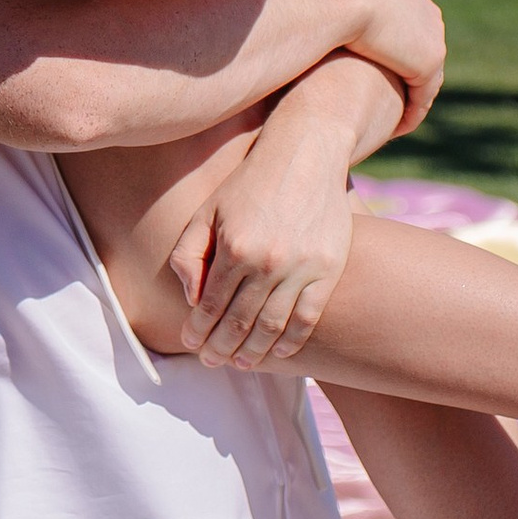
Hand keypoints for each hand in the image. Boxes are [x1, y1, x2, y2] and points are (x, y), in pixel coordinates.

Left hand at [172, 111, 358, 366]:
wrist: (306, 154)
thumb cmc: (248, 184)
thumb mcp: (207, 211)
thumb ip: (189, 254)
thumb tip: (191, 299)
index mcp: (234, 248)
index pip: (210, 305)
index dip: (198, 331)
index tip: (190, 345)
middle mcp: (268, 262)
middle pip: (240, 323)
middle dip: (221, 348)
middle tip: (212, 361)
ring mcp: (302, 268)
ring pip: (272, 327)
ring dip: (253, 352)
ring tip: (240, 363)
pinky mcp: (328, 269)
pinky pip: (308, 317)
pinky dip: (291, 341)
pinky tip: (278, 352)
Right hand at [336, 0, 444, 134]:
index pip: (403, 19)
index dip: (388, 42)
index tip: (370, 64)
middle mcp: (424, 8)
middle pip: (420, 46)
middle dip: (405, 69)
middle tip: (384, 94)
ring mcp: (432, 35)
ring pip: (424, 74)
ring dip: (410, 96)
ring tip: (390, 117)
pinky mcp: (430, 61)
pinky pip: (423, 95)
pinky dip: (411, 112)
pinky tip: (395, 128)